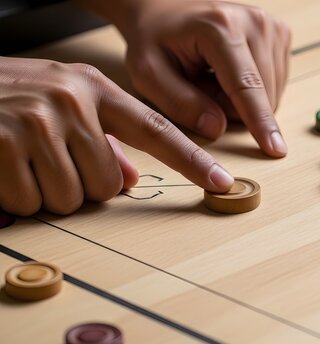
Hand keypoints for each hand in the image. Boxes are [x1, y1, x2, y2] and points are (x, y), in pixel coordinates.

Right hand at [0, 56, 233, 215]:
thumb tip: (129, 179)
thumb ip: (104, 140)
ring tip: (24, 159)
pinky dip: (16, 196)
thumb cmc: (11, 96)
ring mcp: (35, 121)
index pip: (157, 132)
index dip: (193, 161)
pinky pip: (29, 203)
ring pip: (70, 199)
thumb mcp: (64, 104)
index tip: (223, 183)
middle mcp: (71, 101)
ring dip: (47, 192)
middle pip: (107, 185)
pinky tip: (4, 166)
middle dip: (81, 186)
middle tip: (50, 159)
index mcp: (95, 89)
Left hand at [118, 0, 290, 156]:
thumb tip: (218, 129)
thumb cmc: (154, 39)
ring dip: (242, 100)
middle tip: (200, 87)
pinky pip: (276, 83)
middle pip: (262, 94)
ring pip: (272, 92)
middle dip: (232, 108)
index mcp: (220, 28)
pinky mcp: (279, 34)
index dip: (260, 121)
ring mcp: (271, 26)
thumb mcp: (148, 73)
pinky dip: (252, 89)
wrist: (164, 9)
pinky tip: (230, 73)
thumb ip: (179, 103)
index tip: (275, 149)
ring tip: (213, 77)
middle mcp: (254, 22)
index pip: (246, 86)